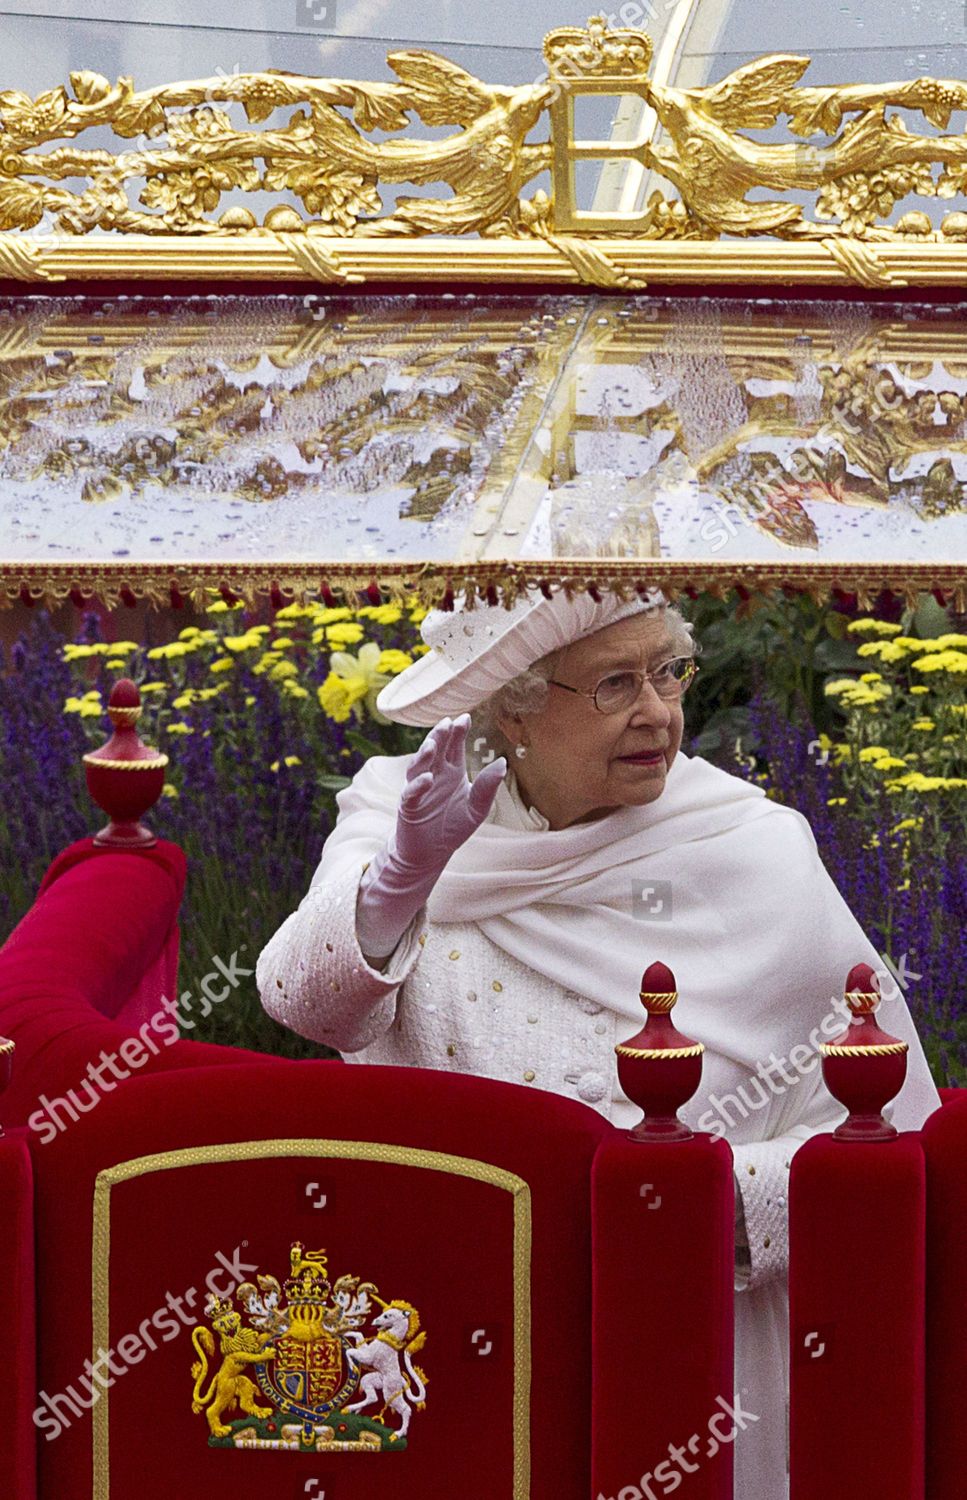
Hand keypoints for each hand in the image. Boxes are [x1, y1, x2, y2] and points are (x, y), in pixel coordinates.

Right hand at [354, 714, 505, 962]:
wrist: (430, 855)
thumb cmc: (452, 829)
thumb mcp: (476, 809)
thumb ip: (487, 787)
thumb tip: (502, 763)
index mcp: (451, 772)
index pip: (454, 747)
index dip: (457, 732)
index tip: (464, 718)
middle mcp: (434, 776)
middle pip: (436, 750)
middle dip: (441, 736)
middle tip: (448, 723)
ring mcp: (419, 790)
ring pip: (420, 766)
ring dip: (425, 755)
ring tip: (434, 744)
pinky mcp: (409, 808)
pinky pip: (412, 793)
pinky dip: (418, 786)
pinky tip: (427, 779)